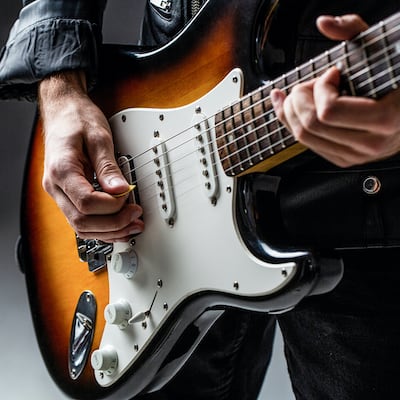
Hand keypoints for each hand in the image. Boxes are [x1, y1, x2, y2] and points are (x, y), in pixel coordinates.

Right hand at [39, 70, 143, 241]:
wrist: (63, 110)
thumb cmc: (77, 119)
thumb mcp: (98, 137)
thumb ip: (109, 166)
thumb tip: (121, 190)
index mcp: (62, 170)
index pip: (86, 203)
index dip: (112, 206)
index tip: (129, 196)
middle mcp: (55, 186)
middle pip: (81, 222)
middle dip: (113, 224)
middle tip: (135, 216)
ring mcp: (59, 193)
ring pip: (80, 227)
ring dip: (108, 231)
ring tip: (132, 225)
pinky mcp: (67, 194)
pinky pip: (81, 219)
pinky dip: (101, 227)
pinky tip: (118, 226)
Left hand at [271, 14, 399, 167]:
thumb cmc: (396, 81)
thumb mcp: (380, 51)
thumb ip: (354, 31)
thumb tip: (325, 23)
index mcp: (384, 119)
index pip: (328, 111)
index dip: (321, 88)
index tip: (332, 73)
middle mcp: (368, 143)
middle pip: (311, 125)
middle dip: (299, 99)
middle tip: (307, 84)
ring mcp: (355, 155)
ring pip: (304, 137)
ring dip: (291, 112)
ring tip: (300, 94)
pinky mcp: (343, 159)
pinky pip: (307, 145)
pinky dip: (292, 124)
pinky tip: (291, 108)